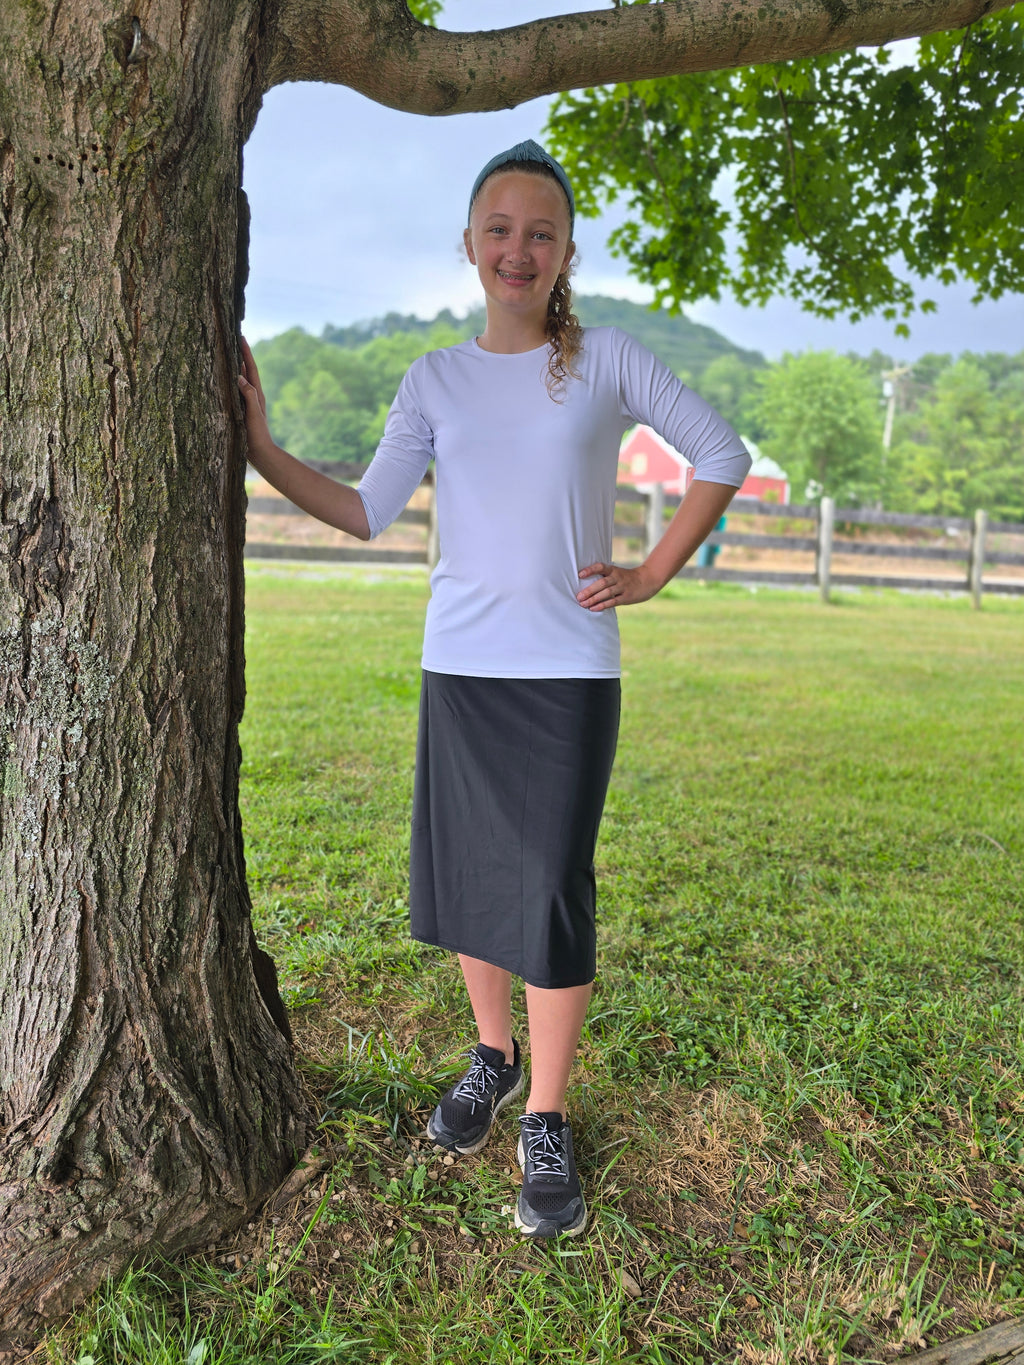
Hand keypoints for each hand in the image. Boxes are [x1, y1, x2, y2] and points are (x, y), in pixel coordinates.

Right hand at [237, 336, 273, 458]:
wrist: (261, 453)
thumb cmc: (257, 434)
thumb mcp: (253, 414)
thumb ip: (248, 395)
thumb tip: (239, 376)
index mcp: (256, 394)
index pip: (250, 368)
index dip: (246, 352)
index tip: (241, 336)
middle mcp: (252, 395)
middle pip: (245, 370)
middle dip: (240, 354)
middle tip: (232, 339)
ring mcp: (247, 402)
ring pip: (239, 379)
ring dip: (234, 366)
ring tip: (226, 353)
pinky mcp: (241, 410)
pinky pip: (234, 390)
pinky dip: (229, 381)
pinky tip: (223, 380)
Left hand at [576, 561, 658, 611]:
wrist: (649, 580)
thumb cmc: (628, 578)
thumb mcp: (618, 573)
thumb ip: (606, 577)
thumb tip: (586, 585)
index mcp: (614, 570)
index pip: (601, 567)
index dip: (590, 570)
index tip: (580, 574)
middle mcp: (618, 577)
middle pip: (602, 583)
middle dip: (589, 590)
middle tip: (579, 597)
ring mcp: (623, 587)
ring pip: (606, 593)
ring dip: (594, 599)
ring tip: (583, 604)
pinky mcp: (627, 597)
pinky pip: (613, 601)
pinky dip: (602, 605)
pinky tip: (593, 608)